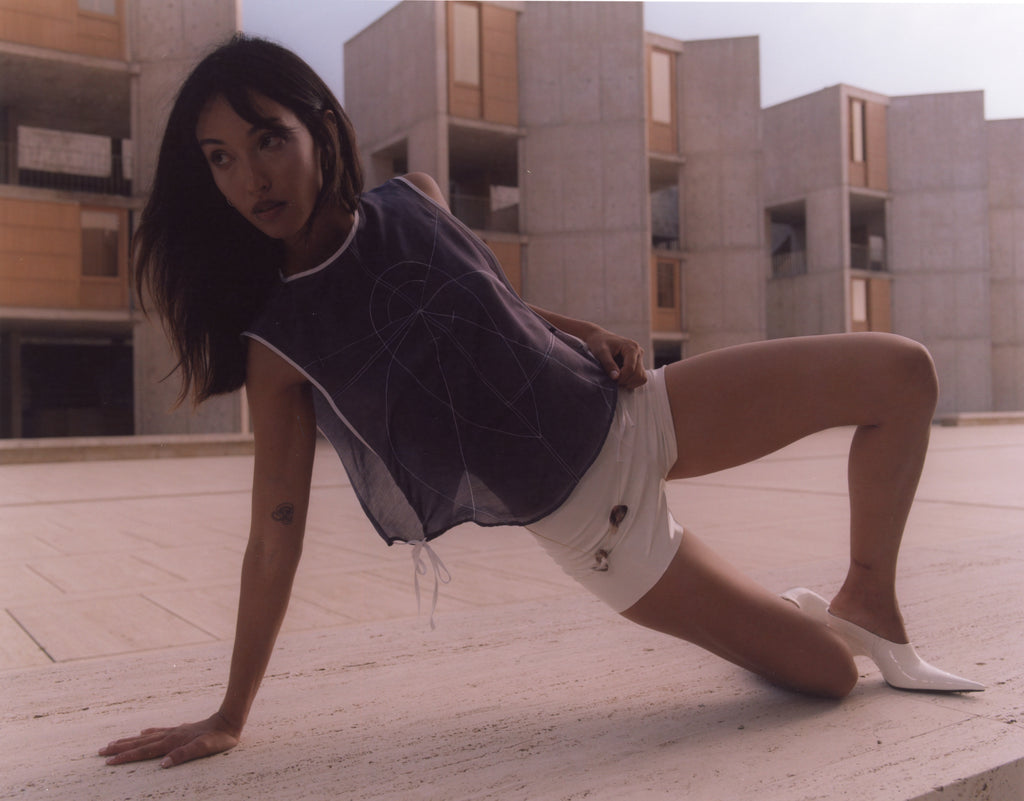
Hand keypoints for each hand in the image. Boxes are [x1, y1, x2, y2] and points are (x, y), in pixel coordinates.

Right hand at [99, 712, 240, 767]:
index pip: (144, 752)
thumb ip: (183, 755)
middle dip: (119, 748)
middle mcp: (169, 736)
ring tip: (113, 743)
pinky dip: (148, 734)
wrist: (228, 722)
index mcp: (172, 742)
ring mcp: (174, 732)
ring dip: (129, 741)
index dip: (126, 757)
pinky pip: (159, 732)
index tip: (108, 761)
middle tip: (100, 752)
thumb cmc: (218, 739)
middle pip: (139, 743)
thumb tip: (162, 764)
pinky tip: (143, 733)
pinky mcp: (180, 730)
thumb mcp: (204, 749)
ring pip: (146, 738)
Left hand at [585, 328, 646, 388]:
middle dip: (625, 381)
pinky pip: (640, 378)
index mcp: (632, 347)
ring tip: (617, 379)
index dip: (621, 378)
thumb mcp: (601, 352)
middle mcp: (639, 352)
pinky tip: (621, 378)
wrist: (600, 338)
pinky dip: (631, 382)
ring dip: (629, 382)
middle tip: (613, 381)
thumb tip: (616, 378)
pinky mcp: (639, 364)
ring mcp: (640, 358)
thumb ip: (608, 364)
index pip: (631, 368)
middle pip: (638, 374)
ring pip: (641, 378)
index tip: (611, 380)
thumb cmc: (599, 343)